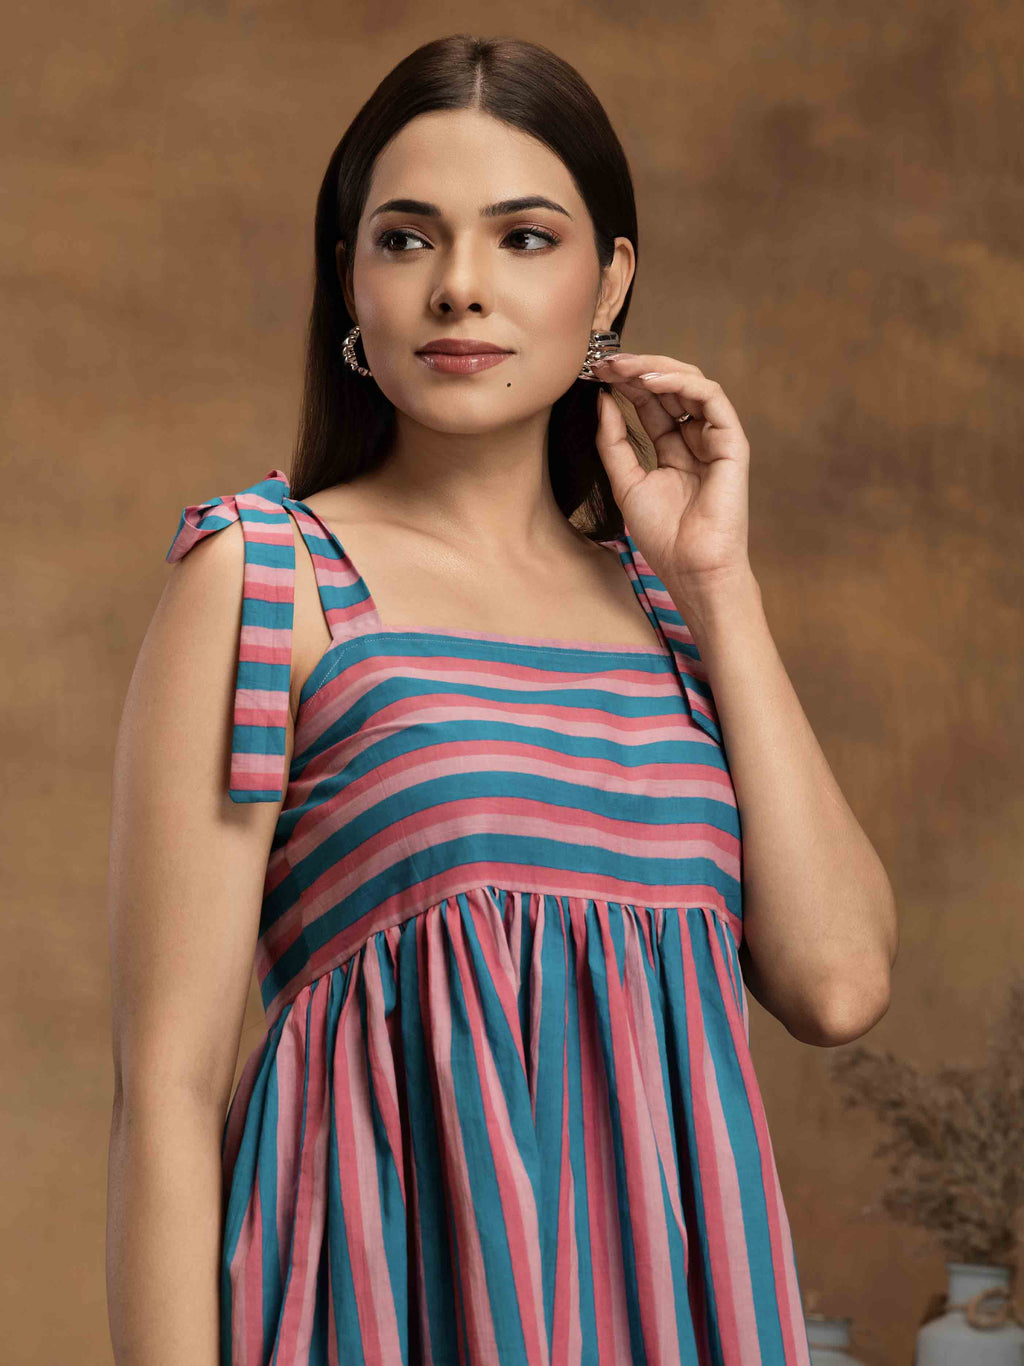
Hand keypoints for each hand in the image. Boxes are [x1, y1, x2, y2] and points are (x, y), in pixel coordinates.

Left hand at [590, 352, 751, 599]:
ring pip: (691, 384)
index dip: (626, 384)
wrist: (690, 567)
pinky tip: (651, 381)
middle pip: (670, 388)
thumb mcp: (626, 482)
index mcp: (674, 449)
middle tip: (606, 362)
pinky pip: (711, 398)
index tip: (596, 373)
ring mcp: (716, 439)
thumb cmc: (663, 535)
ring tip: (624, 367)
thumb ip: (614, 441)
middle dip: (637, 370)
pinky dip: (681, 383)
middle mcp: (696, 439)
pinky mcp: (732, 442)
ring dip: (655, 369)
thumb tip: (603, 400)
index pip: (652, 403)